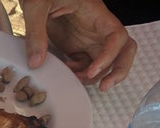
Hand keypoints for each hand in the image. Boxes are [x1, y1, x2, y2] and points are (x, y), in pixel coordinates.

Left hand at [21, 0, 136, 90]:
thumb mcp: (37, 5)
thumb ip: (36, 32)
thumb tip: (36, 61)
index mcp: (96, 14)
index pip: (117, 36)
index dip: (109, 56)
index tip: (92, 70)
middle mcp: (97, 28)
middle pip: (123, 50)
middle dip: (119, 70)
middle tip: (104, 87)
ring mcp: (88, 38)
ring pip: (104, 62)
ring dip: (92, 76)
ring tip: (73, 78)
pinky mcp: (76, 45)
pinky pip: (85, 64)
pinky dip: (78, 73)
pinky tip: (65, 71)